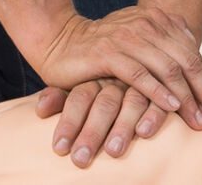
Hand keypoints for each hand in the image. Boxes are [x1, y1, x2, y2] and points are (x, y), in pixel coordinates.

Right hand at [36, 7, 201, 149]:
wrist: (60, 40)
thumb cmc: (101, 48)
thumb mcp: (137, 42)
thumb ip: (164, 46)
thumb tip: (195, 58)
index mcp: (157, 20)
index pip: (192, 54)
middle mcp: (146, 25)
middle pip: (186, 61)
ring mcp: (127, 37)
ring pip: (167, 68)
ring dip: (186, 97)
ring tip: (196, 119)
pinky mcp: (108, 52)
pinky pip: (140, 74)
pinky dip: (158, 91)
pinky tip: (171, 105)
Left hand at [37, 78, 175, 167]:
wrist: (125, 41)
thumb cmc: (94, 71)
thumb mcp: (73, 81)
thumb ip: (58, 96)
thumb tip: (40, 110)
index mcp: (93, 77)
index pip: (78, 99)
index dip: (68, 123)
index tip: (59, 148)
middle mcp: (115, 78)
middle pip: (103, 104)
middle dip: (92, 133)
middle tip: (80, 159)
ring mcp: (139, 82)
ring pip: (132, 102)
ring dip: (122, 127)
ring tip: (112, 152)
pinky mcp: (162, 86)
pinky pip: (158, 100)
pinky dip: (153, 115)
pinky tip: (146, 132)